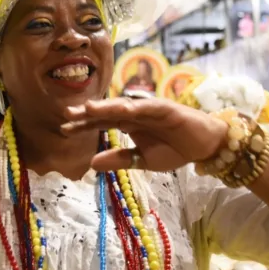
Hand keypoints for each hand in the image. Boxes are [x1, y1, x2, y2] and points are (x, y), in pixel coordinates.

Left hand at [61, 98, 227, 171]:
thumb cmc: (175, 150)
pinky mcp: (167, 109)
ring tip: (88, 108)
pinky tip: (123, 110)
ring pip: (124, 106)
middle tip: (66, 114)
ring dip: (107, 107)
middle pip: (107, 112)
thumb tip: (91, 163)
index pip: (101, 123)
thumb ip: (120, 160)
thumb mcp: (143, 161)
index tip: (63, 129)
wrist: (205, 146)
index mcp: (128, 125)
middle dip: (88, 113)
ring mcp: (150, 109)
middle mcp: (135, 114)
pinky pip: (149, 107)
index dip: (83, 125)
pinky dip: (136, 107)